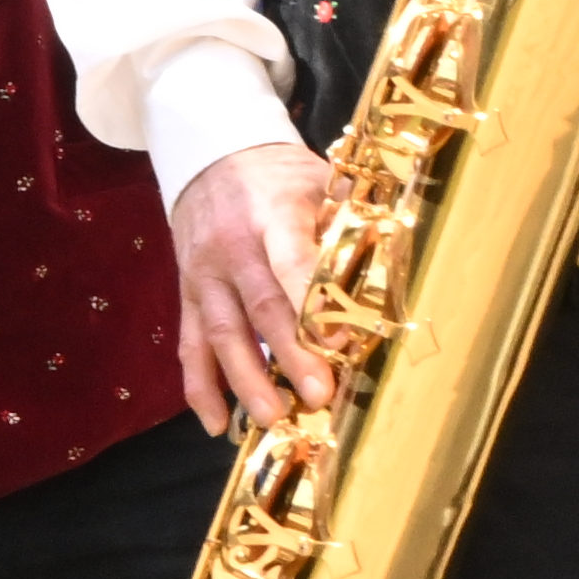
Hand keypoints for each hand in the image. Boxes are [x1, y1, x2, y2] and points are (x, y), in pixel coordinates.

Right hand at [170, 140, 341, 431]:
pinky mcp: (187, 294)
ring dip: (244, 380)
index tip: (339, 341)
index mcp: (271, 216)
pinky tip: (215, 423)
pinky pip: (189, 344)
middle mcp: (233, 249)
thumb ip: (348, 213)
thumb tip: (390, 248)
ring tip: (270, 418)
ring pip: (222, 333)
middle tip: (318, 397)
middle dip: (288, 355)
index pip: (291, 262)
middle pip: (260, 307)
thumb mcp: (316, 177)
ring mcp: (205, 275)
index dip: (312, 302)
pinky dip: (199, 386)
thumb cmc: (277, 174)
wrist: (207, 155)